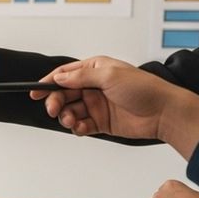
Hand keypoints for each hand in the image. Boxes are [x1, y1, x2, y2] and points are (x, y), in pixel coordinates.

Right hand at [30, 56, 179, 139]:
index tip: (35, 91)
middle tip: (54, 109)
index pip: (65, 74)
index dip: (48, 82)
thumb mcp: (109, 76)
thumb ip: (81, 77)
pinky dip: (77, 128)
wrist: (164, 112)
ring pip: (70, 111)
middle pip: (64, 94)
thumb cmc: (144, 88)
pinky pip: (81, 125)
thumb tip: (59, 78)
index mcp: (95, 70)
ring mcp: (97, 105)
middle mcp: (94, 87)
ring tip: (72, 120)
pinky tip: (82, 128)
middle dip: (55, 102)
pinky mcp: (101, 122)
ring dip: (66, 116)